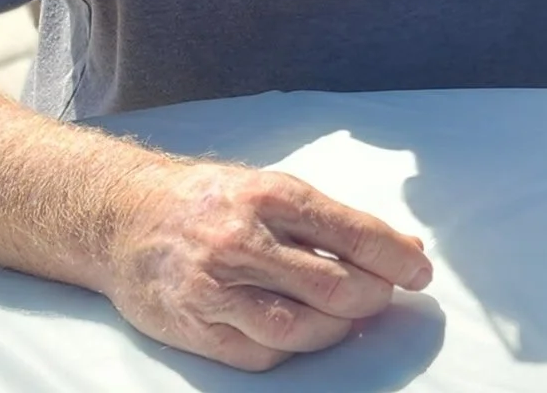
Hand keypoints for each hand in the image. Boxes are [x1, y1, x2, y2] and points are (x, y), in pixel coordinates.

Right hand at [100, 160, 433, 371]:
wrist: (127, 218)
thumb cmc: (214, 202)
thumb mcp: (277, 191)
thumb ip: (338, 223)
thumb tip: (406, 247)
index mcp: (272, 197)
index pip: (352, 232)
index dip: (395, 257)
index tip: (419, 270)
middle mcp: (244, 242)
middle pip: (332, 286)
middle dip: (373, 297)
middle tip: (385, 296)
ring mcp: (216, 288)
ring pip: (299, 327)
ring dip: (338, 328)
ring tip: (349, 318)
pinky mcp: (195, 327)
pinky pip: (261, 354)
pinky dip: (293, 348)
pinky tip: (304, 332)